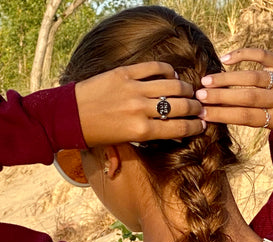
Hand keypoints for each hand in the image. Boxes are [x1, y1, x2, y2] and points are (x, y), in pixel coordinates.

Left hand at [75, 62, 204, 146]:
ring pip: (172, 85)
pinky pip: (154, 68)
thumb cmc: (96, 134)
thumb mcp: (122, 143)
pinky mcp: (125, 73)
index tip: (202, 124)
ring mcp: (133, 89)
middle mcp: (140, 110)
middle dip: (196, 107)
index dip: (195, 126)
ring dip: (186, 88)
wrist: (69, 115)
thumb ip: (146, 140)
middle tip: (199, 107)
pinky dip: (167, 70)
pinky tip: (172, 74)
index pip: (179, 128)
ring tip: (189, 91)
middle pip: (180, 106)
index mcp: (141, 132)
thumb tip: (172, 134)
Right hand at [195, 48, 272, 129]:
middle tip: (200, 96)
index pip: (245, 117)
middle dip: (221, 96)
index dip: (222, 114)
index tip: (202, 112)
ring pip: (252, 77)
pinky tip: (225, 59)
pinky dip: (242, 55)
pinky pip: (261, 55)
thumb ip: (242, 115)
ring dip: (226, 78)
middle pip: (248, 97)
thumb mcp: (263, 121)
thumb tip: (209, 111)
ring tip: (207, 81)